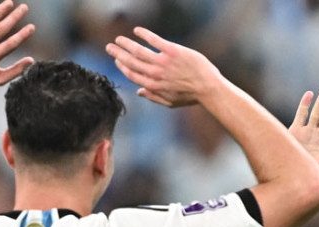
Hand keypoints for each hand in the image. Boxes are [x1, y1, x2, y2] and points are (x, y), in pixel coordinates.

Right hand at [105, 27, 221, 107]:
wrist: (208, 88)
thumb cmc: (191, 96)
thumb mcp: (170, 102)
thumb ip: (153, 97)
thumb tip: (139, 92)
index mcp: (153, 86)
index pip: (132, 75)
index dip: (123, 67)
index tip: (117, 61)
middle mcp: (155, 74)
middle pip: (131, 62)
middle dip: (118, 54)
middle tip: (110, 47)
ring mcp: (163, 62)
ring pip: (138, 51)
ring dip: (126, 44)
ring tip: (119, 39)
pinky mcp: (172, 51)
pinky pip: (154, 40)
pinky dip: (144, 34)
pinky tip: (137, 30)